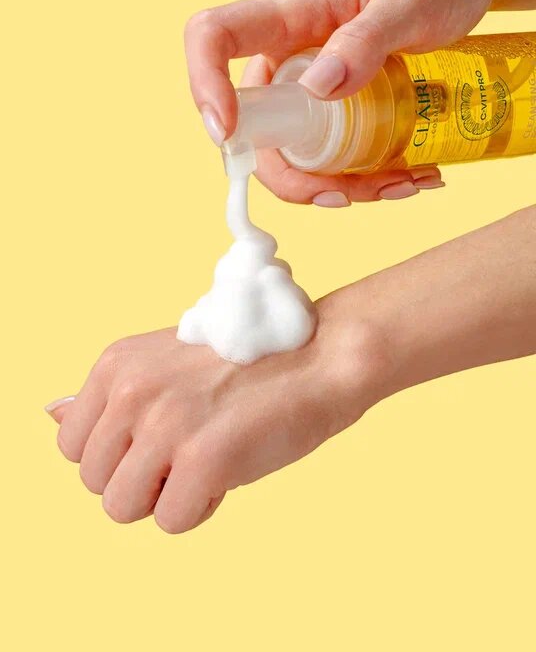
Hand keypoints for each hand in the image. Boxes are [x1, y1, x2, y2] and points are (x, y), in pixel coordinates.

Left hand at [46, 207, 535, 532]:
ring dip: (164, 497)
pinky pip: (171, 521)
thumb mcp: (164, 363)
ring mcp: (165, 424)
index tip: (161, 434)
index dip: (118, 454)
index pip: (72, 446)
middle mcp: (131, 390)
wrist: (320, 354)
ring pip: (121, 508)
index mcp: (116, 364)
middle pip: (94, 482)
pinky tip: (230, 468)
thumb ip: (110, 395)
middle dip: (139, 478)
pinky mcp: (202, 458)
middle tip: (190, 446)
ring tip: (206, 459)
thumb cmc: (248, 361)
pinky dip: (200, 507)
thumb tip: (52, 415)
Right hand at [185, 0, 535, 204]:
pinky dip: (367, 179)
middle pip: (255, 127)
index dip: (205, 83)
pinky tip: (415, 174)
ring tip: (408, 182)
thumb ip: (366, 38)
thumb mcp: (413, 1)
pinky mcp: (345, 108)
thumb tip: (316, 88)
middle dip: (295, 176)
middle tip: (352, 193)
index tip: (228, 132)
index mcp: (294, 16)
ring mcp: (317, 86)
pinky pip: (335, 156)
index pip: (215, 36)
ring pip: (298, 155)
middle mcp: (293, 56)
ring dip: (341, 186)